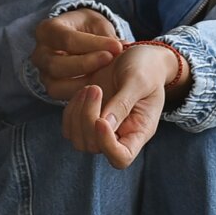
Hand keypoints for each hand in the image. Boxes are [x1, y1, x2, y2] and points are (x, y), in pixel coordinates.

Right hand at [29, 7, 123, 99]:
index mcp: (47, 30)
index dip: (93, 44)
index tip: (117, 47)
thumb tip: (121, 49)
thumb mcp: (97, 25)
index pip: (67, 39)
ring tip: (105, 76)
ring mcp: (42, 72)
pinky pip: (61, 95)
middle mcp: (39, 52)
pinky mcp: (50, 86)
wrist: (80, 37)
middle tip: (110, 60)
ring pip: (56, 84)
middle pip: (56, 64)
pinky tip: (97, 86)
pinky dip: (80, 93)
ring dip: (83, 82)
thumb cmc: (88, 28)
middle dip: (86, 64)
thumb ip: (106, 37)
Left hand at [63, 44, 182, 169]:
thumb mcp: (139, 81)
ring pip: (77, 139)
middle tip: (95, 88)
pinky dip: (70, 110)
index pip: (121, 158)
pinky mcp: (86, 117)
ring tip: (90, 87)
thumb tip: (104, 125)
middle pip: (94, 147)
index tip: (100, 120)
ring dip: (77, 114)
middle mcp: (120, 135)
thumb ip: (123, 103)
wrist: (140, 56)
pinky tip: (82, 91)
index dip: (106, 145)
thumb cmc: (146, 68)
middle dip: (88, 119)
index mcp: (139, 131)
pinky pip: (69, 126)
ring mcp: (101, 128)